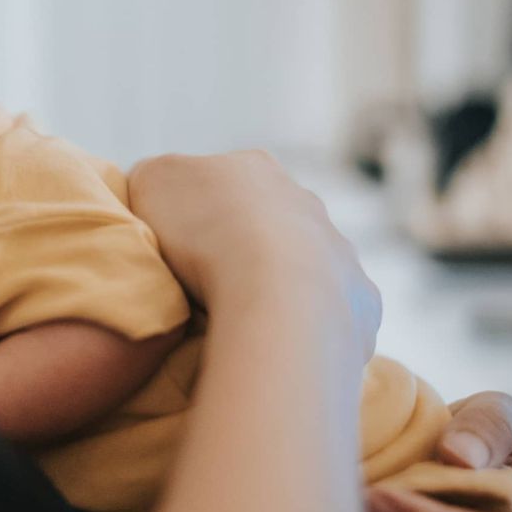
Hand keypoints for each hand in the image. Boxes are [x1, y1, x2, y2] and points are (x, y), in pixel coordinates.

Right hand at [128, 151, 380, 362]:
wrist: (277, 293)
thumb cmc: (205, 232)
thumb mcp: (150, 183)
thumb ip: (153, 177)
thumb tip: (160, 187)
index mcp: (253, 169)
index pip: (220, 183)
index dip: (194, 213)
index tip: (176, 247)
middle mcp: (305, 202)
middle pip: (267, 223)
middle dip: (242, 249)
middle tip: (207, 287)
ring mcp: (340, 250)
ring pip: (305, 266)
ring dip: (279, 287)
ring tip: (243, 320)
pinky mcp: (361, 299)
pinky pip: (332, 312)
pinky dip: (308, 325)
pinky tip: (280, 343)